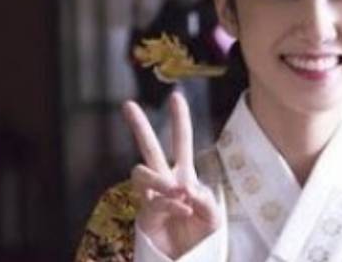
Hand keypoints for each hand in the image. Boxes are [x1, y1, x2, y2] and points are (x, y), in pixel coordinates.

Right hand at [124, 92, 220, 258]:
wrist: (188, 260)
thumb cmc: (200, 236)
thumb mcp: (213, 216)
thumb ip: (205, 199)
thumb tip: (186, 188)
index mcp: (184, 175)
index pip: (181, 142)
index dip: (179, 120)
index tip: (175, 96)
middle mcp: (164, 182)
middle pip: (147, 149)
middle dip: (138, 127)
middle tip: (128, 105)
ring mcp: (151, 198)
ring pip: (140, 172)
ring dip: (158, 178)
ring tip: (176, 190)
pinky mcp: (144, 216)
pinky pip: (154, 202)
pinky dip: (171, 205)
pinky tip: (184, 209)